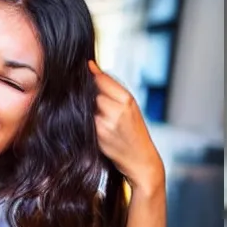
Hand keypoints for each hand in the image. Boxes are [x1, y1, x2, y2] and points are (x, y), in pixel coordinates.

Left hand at [88, 60, 164, 194]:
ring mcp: (106, 124)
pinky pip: (85, 120)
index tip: (86, 76)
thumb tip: (90, 66)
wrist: (141, 160)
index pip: (101, 79)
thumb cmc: (135, 132)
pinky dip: (87, 121)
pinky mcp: (97, 136)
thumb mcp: (130, 106)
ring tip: (100, 118)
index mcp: (127, 99)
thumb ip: (110, 87)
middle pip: (91, 92)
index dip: (92, 77)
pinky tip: (97, 127)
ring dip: (87, 108)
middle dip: (90, 95)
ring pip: (86, 105)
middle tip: (99, 106)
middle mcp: (117, 110)